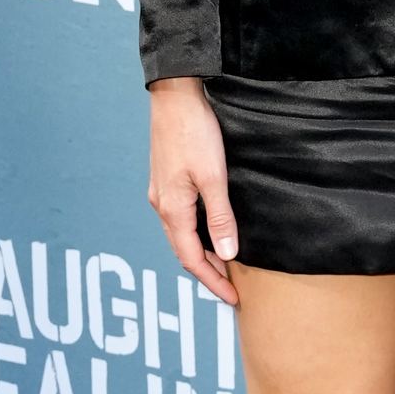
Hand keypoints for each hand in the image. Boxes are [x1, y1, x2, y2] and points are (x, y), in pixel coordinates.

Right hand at [148, 77, 240, 304]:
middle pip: (183, 251)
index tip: (232, 298)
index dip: (212, 281)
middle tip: (230, 288)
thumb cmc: (195, 133)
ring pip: (180, 235)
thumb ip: (220, 217)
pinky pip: (180, 218)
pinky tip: (210, 231)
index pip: (191, 259)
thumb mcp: (214, 178)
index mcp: (172, 209)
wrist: (174, 96)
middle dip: (206, 273)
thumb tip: (228, 254)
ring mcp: (161, 192)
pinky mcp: (166, 179)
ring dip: (200, 253)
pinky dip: (195, 233)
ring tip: (223, 266)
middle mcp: (162, 205)